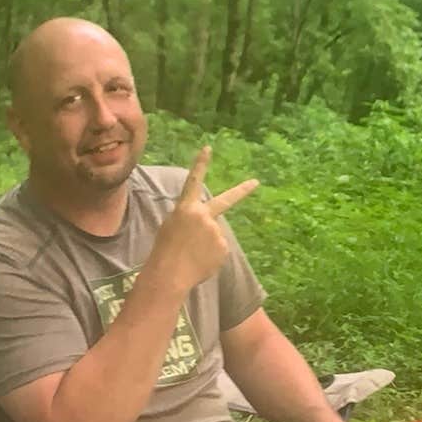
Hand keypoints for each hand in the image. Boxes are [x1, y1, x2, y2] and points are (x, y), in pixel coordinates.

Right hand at [149, 147, 259, 288]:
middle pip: (226, 200)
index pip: (193, 181)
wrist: (169, 274)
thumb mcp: (172, 226)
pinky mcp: (224, 247)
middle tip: (256, 182)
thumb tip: (210, 224)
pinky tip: (199, 261)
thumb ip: (193, 218)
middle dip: (242, 190)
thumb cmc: (165, 250)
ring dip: (206, 244)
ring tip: (192, 253)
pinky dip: (211, 255)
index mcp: (186, 208)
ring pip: (215, 235)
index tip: (208, 148)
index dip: (200, 164)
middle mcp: (204, 216)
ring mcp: (217, 231)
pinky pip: (218, 249)